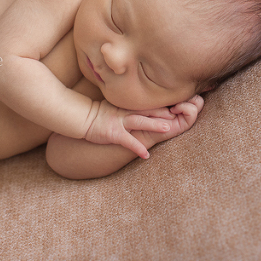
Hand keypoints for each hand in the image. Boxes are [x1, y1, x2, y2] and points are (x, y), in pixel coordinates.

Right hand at [84, 95, 204, 158]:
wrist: (82, 118)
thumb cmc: (98, 114)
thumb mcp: (114, 105)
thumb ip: (128, 105)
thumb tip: (140, 106)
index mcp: (126, 106)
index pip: (146, 104)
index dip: (161, 105)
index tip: (176, 104)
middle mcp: (125, 113)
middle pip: (147, 111)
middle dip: (163, 112)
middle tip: (179, 112)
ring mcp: (119, 122)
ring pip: (139, 122)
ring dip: (154, 124)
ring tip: (168, 127)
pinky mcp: (113, 133)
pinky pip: (127, 141)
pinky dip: (137, 148)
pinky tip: (146, 155)